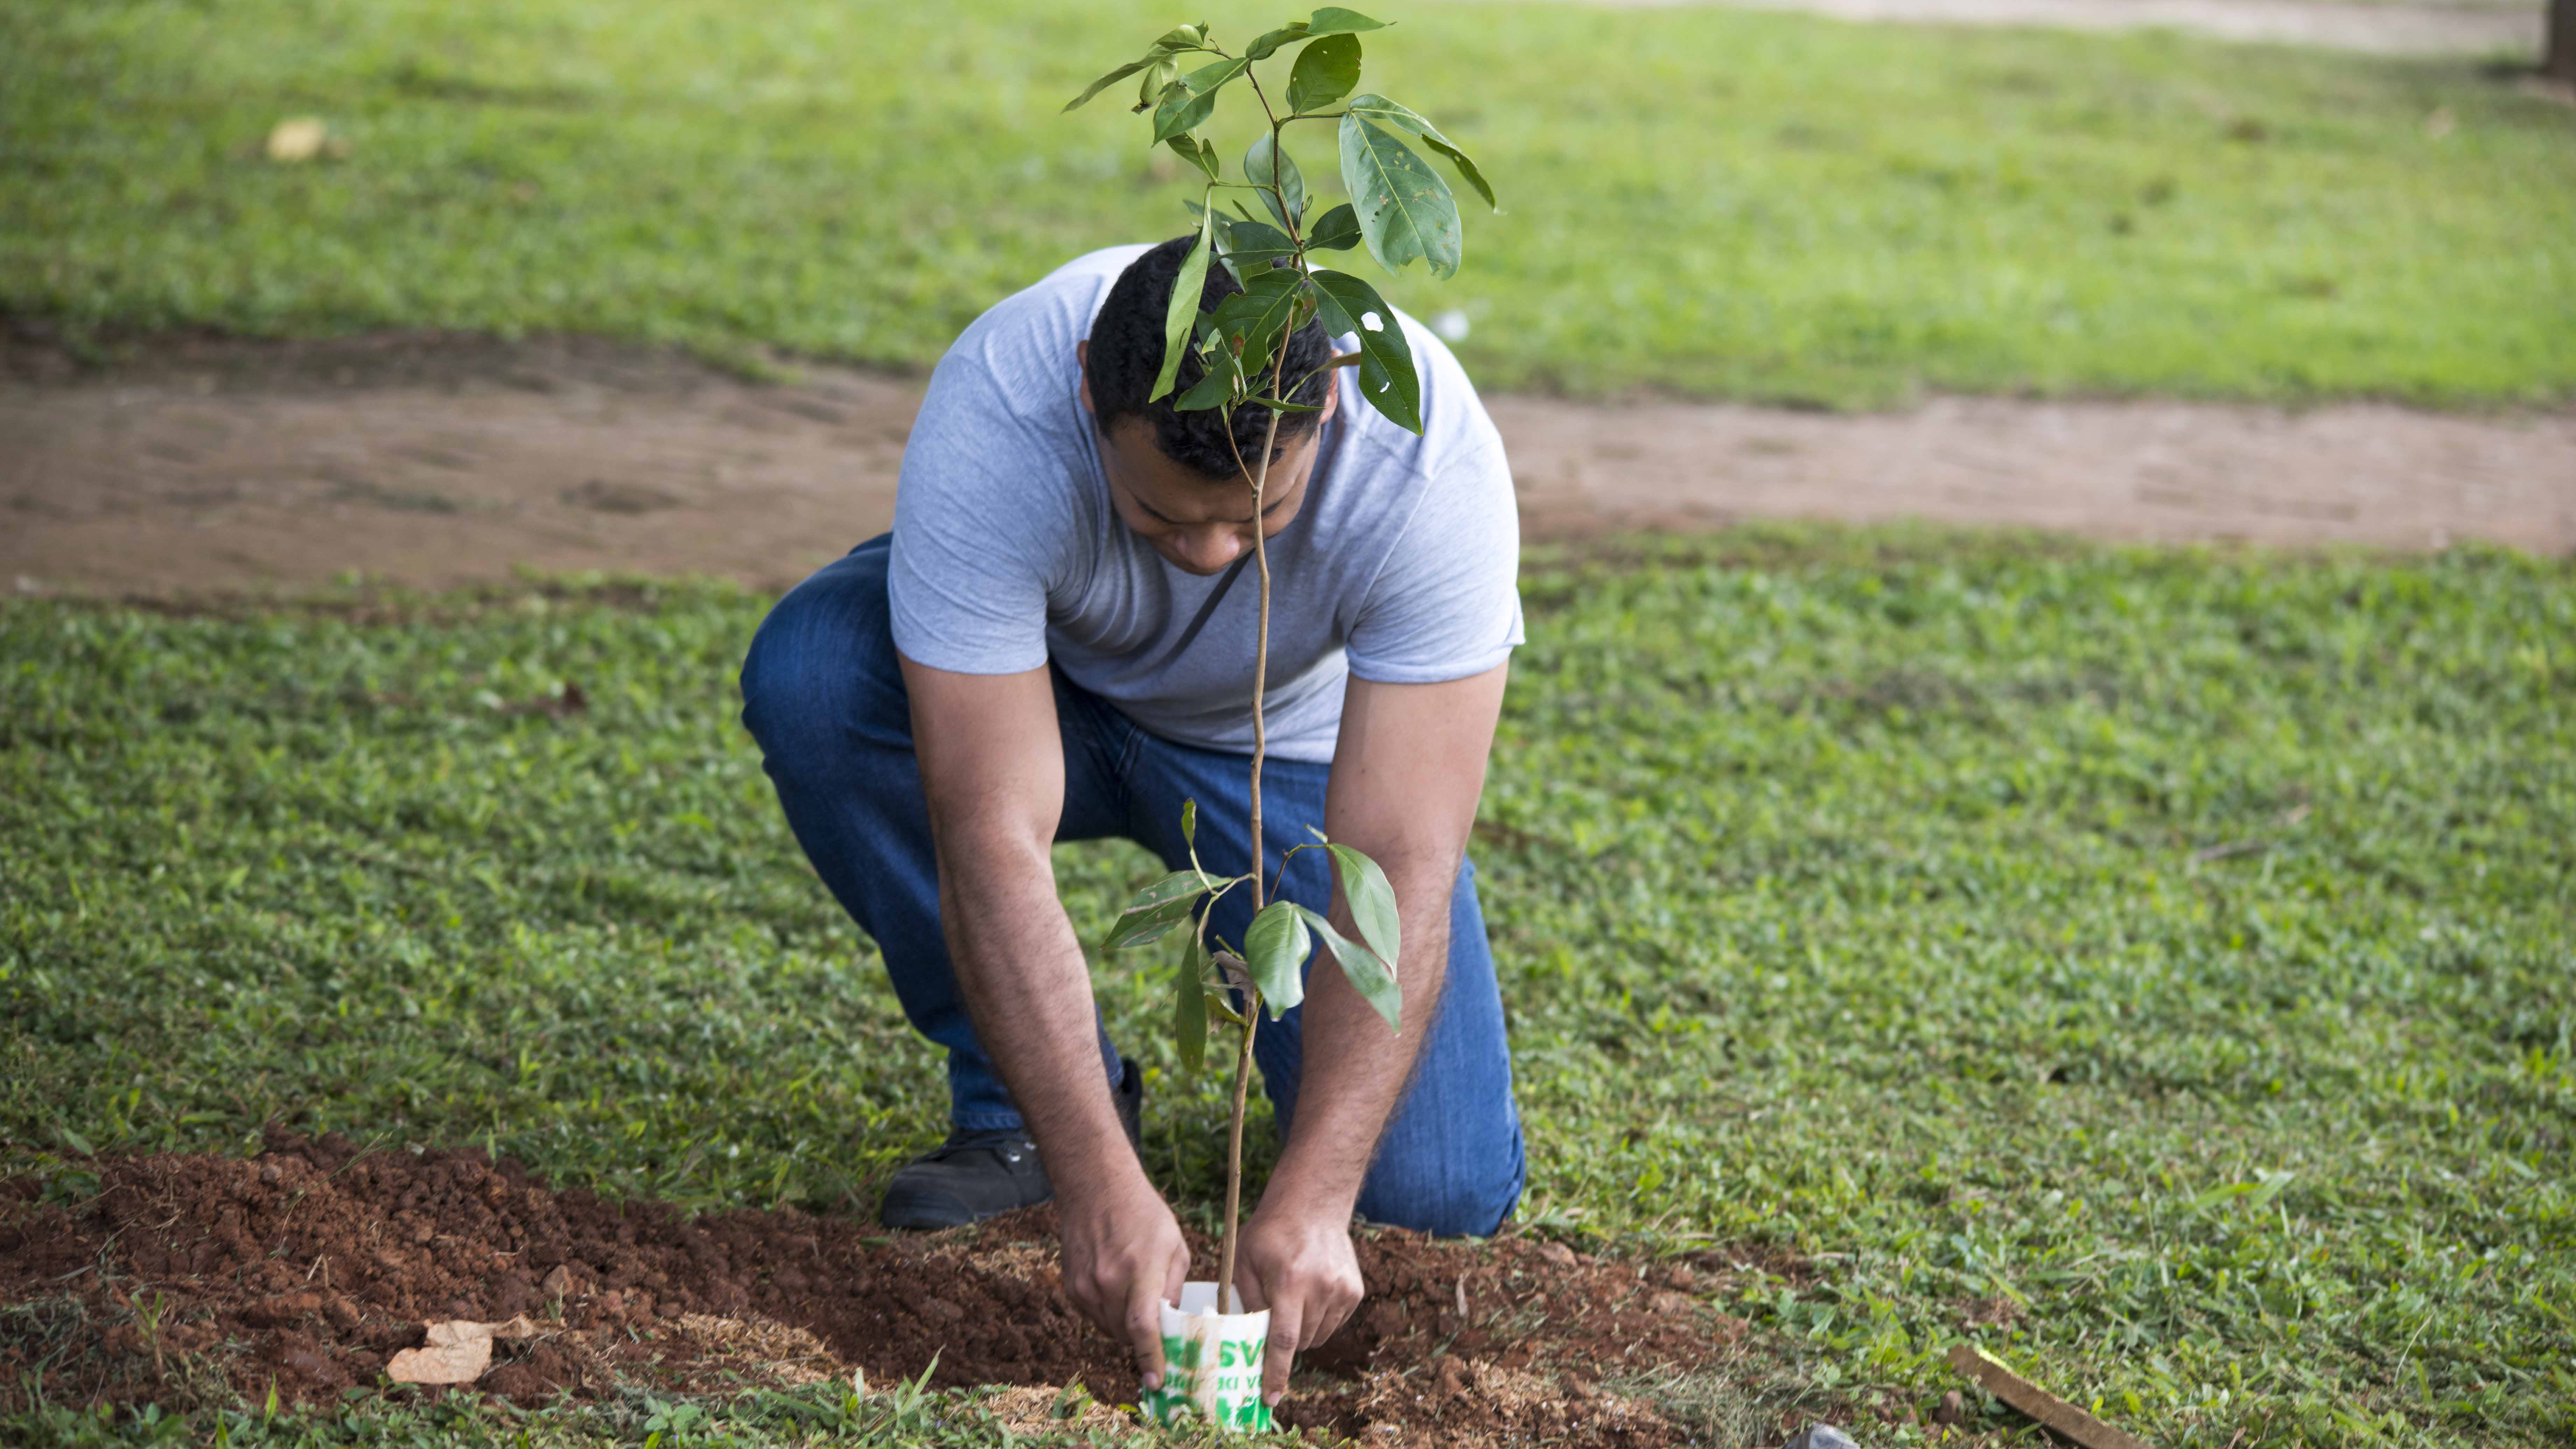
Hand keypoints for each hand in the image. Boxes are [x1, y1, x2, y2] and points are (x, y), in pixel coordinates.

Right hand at [1055, 1166, 1189, 1391]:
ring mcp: (1086, 1285)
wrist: (1096, 1188)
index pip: (1143, 1327)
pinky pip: (1094, 1315)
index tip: (1157, 1383)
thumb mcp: (1175, 1246)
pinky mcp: (1071, 1286)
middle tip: (1158, 1336)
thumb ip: (1174, 1287)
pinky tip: (1117, 1289)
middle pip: (1126, 1334)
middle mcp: (1108, 1282)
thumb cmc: (1144, 1213)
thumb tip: (1171, 1323)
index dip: (1150, 1358)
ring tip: (1137, 1300)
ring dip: (1125, 1327)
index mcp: (1140, 1271)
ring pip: (1109, 1328)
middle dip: (1143, 1341)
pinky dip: (1109, 1313)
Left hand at [1230, 1204, 1364, 1406]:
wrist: (1313, 1204)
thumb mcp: (1243, 1261)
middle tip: (1273, 1318)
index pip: (1283, 1341)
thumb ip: (1245, 1301)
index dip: (1276, 1374)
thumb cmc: (1270, 1232)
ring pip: (1318, 1336)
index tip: (1270, 1399)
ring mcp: (1342, 1289)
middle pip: (1300, 1342)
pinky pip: (1333, 1323)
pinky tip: (1311, 1292)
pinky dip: (1319, 1319)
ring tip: (1293, 1299)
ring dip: (1302, 1330)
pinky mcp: (1354, 1290)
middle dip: (1284, 1342)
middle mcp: (1320, 1288)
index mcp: (1288, 1281)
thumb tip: (1246, 1341)